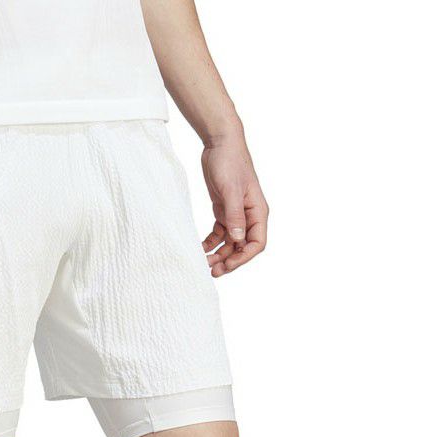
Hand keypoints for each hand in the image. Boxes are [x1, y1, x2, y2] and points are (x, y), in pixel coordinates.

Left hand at [200, 137, 267, 276]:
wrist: (219, 143)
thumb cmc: (230, 162)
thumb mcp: (231, 190)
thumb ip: (234, 216)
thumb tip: (238, 240)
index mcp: (258, 211)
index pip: (256, 243)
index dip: (243, 258)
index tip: (227, 266)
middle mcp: (249, 215)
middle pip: (242, 247)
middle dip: (229, 260)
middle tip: (212, 271)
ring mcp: (236, 214)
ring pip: (230, 243)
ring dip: (219, 255)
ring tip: (204, 263)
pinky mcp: (223, 210)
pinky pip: (219, 233)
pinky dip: (211, 243)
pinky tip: (201, 249)